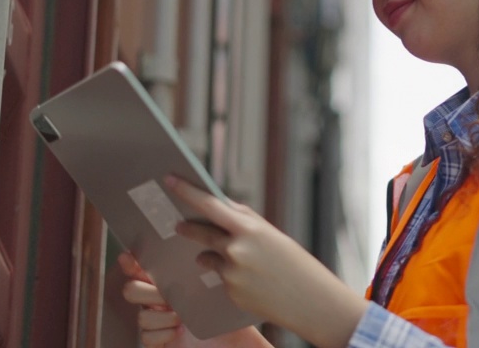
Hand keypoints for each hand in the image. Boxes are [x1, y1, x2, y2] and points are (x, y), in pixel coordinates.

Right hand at [118, 253, 270, 347]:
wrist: (237, 344)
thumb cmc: (230, 314)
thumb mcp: (223, 287)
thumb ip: (213, 266)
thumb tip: (209, 240)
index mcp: (172, 283)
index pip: (145, 269)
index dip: (132, 262)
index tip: (129, 255)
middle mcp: (160, 302)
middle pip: (132, 290)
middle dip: (145, 292)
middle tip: (167, 295)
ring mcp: (158, 323)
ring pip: (141, 316)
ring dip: (160, 316)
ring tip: (181, 318)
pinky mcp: (159, 342)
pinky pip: (146, 338)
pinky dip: (162, 335)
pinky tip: (178, 332)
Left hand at [166, 177, 368, 347]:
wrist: (309, 298)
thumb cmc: (293, 262)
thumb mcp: (271, 234)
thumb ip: (245, 220)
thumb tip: (220, 206)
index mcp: (249, 228)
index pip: (210, 205)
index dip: (187, 191)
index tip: (170, 180)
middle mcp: (236, 249)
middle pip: (201, 233)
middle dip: (189, 228)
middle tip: (178, 225)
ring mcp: (231, 273)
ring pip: (209, 258)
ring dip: (213, 256)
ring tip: (240, 262)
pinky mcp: (230, 293)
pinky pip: (220, 279)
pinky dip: (230, 277)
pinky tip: (251, 282)